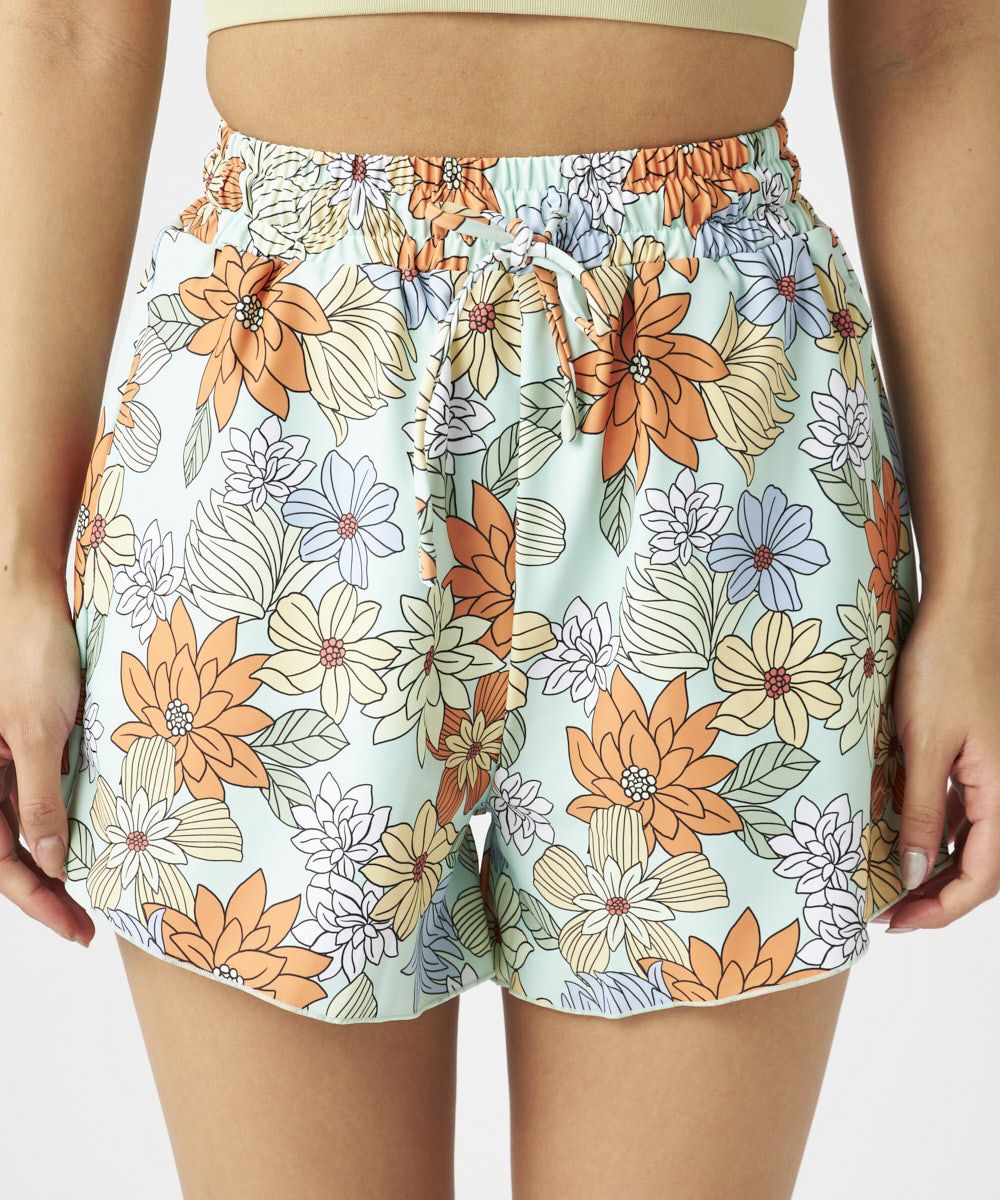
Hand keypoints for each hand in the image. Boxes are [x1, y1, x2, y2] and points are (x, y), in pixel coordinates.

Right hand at [0, 580, 94, 945]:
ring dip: (57, 860)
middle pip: (11, 850)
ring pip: (27, 825)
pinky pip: (44, 791)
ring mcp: (9, 757)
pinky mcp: (35, 738)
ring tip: (92, 894)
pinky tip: (95, 838)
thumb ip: (40, 799)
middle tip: (86, 927)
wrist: (36, 595)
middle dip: (46, 892)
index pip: (1, 859)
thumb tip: (53, 864)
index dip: (36, 899)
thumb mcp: (38, 731)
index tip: (74, 927)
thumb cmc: (31, 654)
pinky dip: (67, 819)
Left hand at [876, 596, 999, 931]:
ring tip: (888, 887)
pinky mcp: (975, 759)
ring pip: (969, 841)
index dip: (941, 908)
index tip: (899, 923)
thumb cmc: (945, 667)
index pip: (981, 877)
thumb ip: (918, 811)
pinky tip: (898, 841)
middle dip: (936, 897)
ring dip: (934, 869)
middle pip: (979, 867)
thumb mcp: (923, 744)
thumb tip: (911, 873)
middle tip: (888, 914)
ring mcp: (991, 775)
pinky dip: (933, 835)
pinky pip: (961, 812)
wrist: (962, 612)